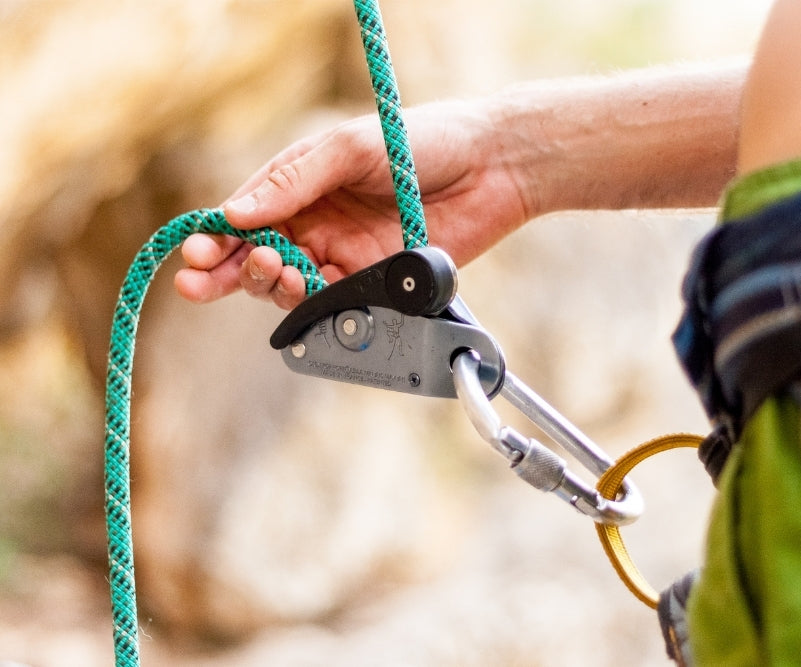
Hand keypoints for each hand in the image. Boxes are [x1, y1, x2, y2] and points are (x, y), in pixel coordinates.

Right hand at [174, 100, 531, 308]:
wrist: (491, 168)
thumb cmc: (422, 141)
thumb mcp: (349, 148)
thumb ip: (294, 181)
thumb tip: (234, 213)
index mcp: (303, 184)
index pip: (245, 216)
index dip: (215, 238)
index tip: (195, 254)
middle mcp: (318, 223)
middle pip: (257, 257)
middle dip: (226, 272)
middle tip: (203, 282)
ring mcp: (345, 255)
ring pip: (290, 286)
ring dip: (269, 286)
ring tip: (273, 271)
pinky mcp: (376, 282)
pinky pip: (335, 303)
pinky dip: (314, 305)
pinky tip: (305, 293)